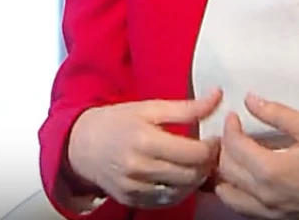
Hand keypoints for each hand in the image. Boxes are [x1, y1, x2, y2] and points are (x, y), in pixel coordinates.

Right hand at [65, 89, 222, 208]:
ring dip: (196, 180)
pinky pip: (166, 201)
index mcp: (145, 139)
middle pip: (190, 175)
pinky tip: (181, 177)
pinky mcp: (131, 200)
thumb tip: (217, 96)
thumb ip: (186, 108)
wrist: (82, 144)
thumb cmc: (117, 121)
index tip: (215, 139)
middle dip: (207, 165)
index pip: (193, 153)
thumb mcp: (149, 107)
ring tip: (197, 164)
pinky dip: (179, 191)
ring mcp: (134, 187)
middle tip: (210, 153)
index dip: (212, 148)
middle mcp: (139, 167)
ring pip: (181, 192)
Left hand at [215, 94, 298, 218]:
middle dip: (224, 146)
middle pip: (226, 168)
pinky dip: (234, 191)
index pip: (233, 146)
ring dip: (225, 171)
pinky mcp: (275, 218)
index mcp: (272, 170)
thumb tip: (252, 101)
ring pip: (228, 191)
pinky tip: (243, 177)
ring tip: (235, 154)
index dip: (230, 126)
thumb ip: (278, 114)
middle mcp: (265, 194)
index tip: (234, 117)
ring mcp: (269, 210)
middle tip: (233, 131)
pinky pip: (241, 207)